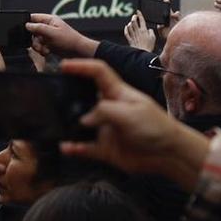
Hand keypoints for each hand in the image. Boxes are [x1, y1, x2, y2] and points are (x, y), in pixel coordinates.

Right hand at [26, 13, 98, 59]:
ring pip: (35, 40)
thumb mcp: (52, 33)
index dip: (27, 23)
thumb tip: (27, 25)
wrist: (78, 52)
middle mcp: (48, 27)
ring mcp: (48, 36)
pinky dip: (42, 50)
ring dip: (38, 46)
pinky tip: (47, 52)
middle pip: (32, 31)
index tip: (26, 31)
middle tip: (39, 43)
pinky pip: (40, 47)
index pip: (33, 17)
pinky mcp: (49, 44)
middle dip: (33, 39)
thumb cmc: (69, 40)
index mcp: (49, 20)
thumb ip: (39, 28)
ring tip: (45, 49)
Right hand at [58, 59, 210, 186]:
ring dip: (69, 125)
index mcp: (118, 93)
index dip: (82, 66)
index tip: (64, 65)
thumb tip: (83, 119)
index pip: (98, 72)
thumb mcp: (130, 112)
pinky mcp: (106, 148)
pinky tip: (66, 148)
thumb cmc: (155, 127)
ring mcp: (107, 128)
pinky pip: (85, 147)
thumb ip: (104, 111)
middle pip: (85, 97)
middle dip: (70, 95)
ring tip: (55, 124)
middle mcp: (110, 109)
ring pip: (82, 124)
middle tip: (52, 96)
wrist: (168, 154)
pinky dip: (75, 148)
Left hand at [123, 12, 154, 52]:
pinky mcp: (130, 40)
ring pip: (129, 26)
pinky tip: (126, 27)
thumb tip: (149, 29)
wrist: (142, 54)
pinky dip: (126, 29)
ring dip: (130, 23)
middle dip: (134, 17)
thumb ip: (151, 32)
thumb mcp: (153, 38)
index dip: (139, 14)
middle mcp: (137, 32)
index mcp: (144, 30)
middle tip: (134, 16)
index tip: (138, 11)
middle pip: (134, 21)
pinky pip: (126, 33)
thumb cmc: (148, 47)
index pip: (141, 20)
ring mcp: (133, 35)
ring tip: (131, 22)